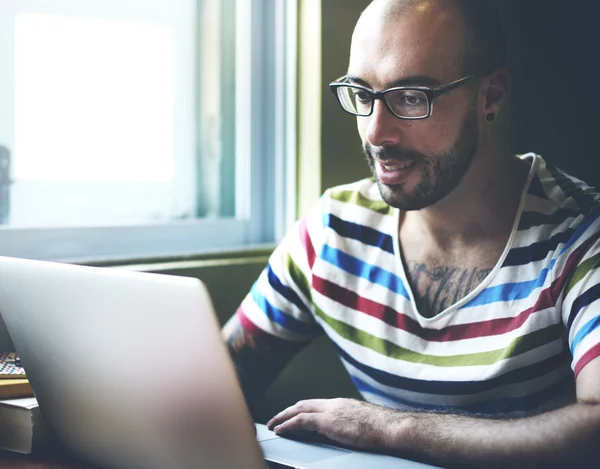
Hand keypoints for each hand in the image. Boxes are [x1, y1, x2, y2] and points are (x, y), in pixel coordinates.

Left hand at [266, 398, 400, 450]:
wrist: (389, 427)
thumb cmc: (382, 428)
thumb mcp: (362, 423)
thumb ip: (351, 424)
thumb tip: (348, 431)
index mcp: (342, 404)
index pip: (316, 404)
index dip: (302, 409)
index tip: (293, 414)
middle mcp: (334, 404)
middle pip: (304, 404)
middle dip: (288, 410)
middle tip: (277, 418)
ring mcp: (330, 411)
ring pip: (299, 410)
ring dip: (284, 416)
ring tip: (273, 424)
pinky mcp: (327, 422)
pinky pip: (301, 421)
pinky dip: (288, 424)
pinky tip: (281, 429)